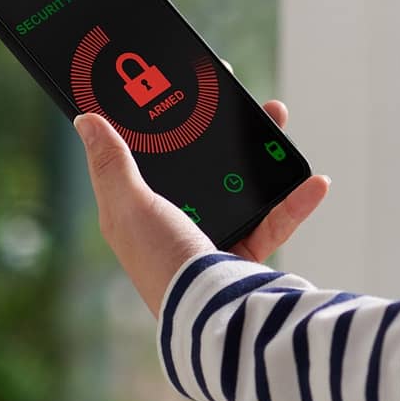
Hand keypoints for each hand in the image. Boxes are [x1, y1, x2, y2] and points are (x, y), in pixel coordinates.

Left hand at [71, 101, 330, 317]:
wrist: (208, 316)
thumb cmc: (161, 263)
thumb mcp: (129, 207)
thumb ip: (112, 164)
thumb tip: (85, 119)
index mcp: (143, 212)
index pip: (153, 155)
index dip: (167, 120)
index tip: (185, 84)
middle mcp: (177, 222)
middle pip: (204, 164)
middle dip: (224, 128)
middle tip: (237, 94)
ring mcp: (216, 236)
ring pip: (244, 182)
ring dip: (264, 151)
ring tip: (277, 118)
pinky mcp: (248, 252)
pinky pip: (277, 219)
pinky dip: (297, 201)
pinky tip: (314, 181)